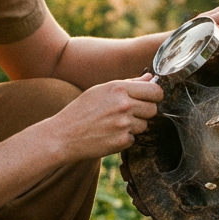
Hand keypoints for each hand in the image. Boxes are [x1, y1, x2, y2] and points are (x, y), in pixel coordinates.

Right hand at [41, 75, 164, 159]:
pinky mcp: (122, 141)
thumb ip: (129, 83)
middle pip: (153, 109)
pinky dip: (124, 138)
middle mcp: (124, 105)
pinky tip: (109, 135)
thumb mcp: (101, 90)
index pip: (155, 91)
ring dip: (133, 126)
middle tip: (126, 114)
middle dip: (144, 112)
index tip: (149, 99)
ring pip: (144, 125)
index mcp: (119, 88)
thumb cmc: (81, 111)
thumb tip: (151, 78)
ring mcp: (124, 124)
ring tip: (113, 124)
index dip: (154, 96)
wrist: (63, 135)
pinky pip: (134, 139)